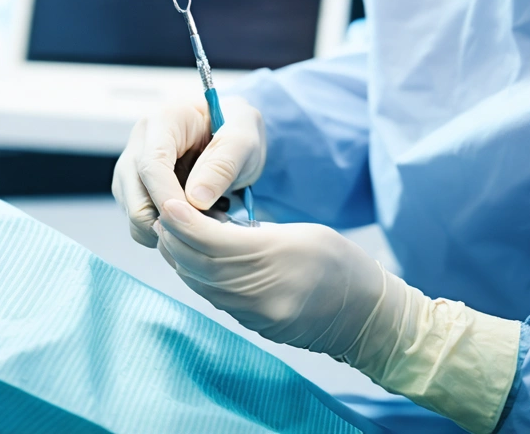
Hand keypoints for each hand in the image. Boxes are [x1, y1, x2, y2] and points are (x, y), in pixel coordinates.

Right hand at [111, 95, 265, 247]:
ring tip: (207, 223)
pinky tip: (195, 222)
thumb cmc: (236, 129)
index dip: (168, 197)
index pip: (151, 164)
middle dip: (167, 221)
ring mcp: (133, 168)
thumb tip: (195, 199)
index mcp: (162, 121)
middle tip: (207, 230)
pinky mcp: (136, 190)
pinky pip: (142, 223)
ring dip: (169, 230)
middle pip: (134, 194)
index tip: (194, 220)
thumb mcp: (243, 140)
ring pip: (135, 214)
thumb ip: (222, 165)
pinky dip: (168, 232)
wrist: (231, 134)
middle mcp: (139, 143)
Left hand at [154, 199, 383, 355]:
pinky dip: (196, 277)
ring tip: (169, 235)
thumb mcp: (302, 232)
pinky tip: (192, 260)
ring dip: (180, 259)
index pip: (212, 241)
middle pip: (199, 265)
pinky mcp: (254, 325)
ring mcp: (255, 314)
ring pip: (201, 285)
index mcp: (274, 258)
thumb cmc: (342, 264)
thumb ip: (254, 230)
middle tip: (161, 215)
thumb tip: (211, 226)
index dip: (184, 221)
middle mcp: (259, 291)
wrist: (368, 319)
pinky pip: (214, 299)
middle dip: (173, 239)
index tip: (167, 203)